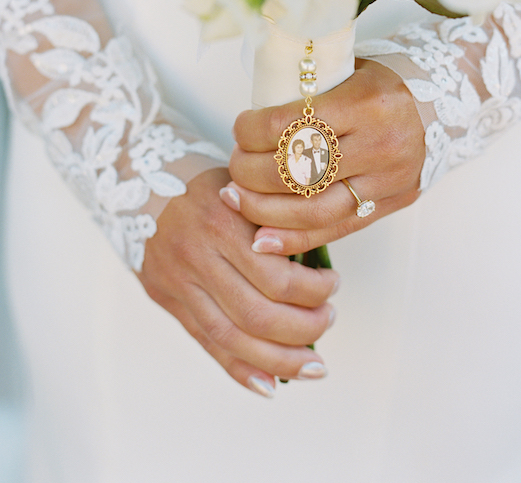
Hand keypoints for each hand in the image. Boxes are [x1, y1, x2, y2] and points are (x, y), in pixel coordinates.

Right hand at [138, 166, 339, 396]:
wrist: (140, 181)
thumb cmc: (207, 184)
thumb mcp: (244, 188)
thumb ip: (274, 224)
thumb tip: (319, 269)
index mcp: (221, 223)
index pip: (277, 278)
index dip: (314, 291)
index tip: (333, 284)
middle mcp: (196, 257)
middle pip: (256, 315)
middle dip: (303, 328)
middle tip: (329, 319)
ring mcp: (177, 283)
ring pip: (231, 338)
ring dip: (279, 360)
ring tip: (312, 364)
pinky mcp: (166, 299)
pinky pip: (205, 343)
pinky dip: (239, 369)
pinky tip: (269, 385)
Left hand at [225, 60, 424, 255]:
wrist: (439, 104)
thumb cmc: (379, 84)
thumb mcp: (345, 70)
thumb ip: (304, 92)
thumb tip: (248, 123)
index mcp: (366, 101)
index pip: (289, 126)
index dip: (250, 132)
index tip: (239, 129)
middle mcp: (381, 143)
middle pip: (297, 172)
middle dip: (250, 173)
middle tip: (234, 166)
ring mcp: (388, 180)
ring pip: (313, 210)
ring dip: (263, 210)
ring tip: (236, 199)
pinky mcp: (392, 203)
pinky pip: (335, 229)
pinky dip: (293, 238)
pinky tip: (261, 238)